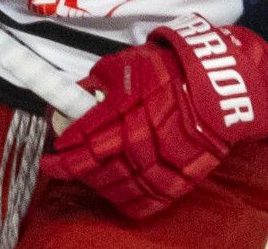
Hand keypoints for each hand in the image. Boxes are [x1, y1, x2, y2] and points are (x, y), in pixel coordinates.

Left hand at [41, 16, 267, 221]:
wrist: (216, 87)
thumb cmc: (167, 70)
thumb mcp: (123, 64)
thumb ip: (96, 83)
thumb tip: (75, 96)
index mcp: (122, 113)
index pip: (82, 142)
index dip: (62, 153)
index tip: (51, 156)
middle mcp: (138, 142)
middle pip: (96, 168)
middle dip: (73, 170)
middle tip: (61, 168)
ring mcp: (160, 164)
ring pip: (118, 188)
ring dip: (97, 186)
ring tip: (88, 178)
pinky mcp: (179, 179)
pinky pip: (148, 202)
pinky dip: (128, 202)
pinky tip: (117, 195)